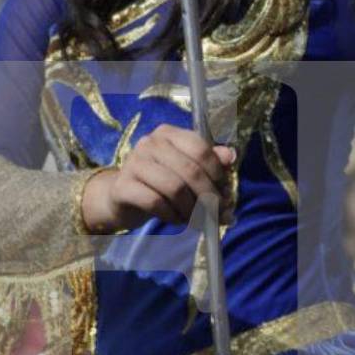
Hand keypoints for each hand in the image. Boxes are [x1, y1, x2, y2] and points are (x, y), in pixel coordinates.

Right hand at [83, 125, 236, 231]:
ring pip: (174, 188)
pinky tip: (176, 220)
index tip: (224, 194)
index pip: (201, 148)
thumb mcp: (186, 171)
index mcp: (169, 134)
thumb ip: (209, 162)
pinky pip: (155, 202)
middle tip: (216, 215)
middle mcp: (150, 143)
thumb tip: (231, 156)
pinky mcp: (123, 186)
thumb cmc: (160, 183)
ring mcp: (134, 163)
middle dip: (208, 197)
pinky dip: (172, 216)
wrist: (123, 198)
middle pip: (190, 170)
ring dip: (191, 210)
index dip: (217, 174)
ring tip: (195, 220)